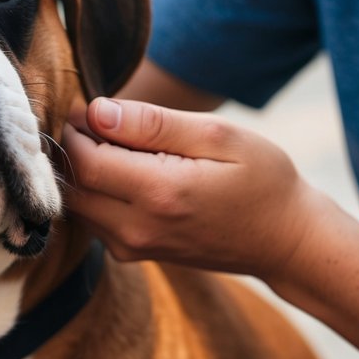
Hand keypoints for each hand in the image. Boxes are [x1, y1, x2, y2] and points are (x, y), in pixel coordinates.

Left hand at [61, 97, 321, 280]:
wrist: (286, 241)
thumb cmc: (262, 180)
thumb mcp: (218, 136)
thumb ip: (152, 124)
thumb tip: (97, 111)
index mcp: (159, 193)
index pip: (84, 160)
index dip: (75, 128)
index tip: (87, 105)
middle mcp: (137, 228)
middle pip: (72, 185)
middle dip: (72, 149)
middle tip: (93, 121)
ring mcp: (133, 247)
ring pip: (77, 205)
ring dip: (81, 171)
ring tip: (112, 143)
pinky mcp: (134, 253)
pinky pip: (92, 219)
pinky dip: (94, 191)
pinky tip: (122, 170)